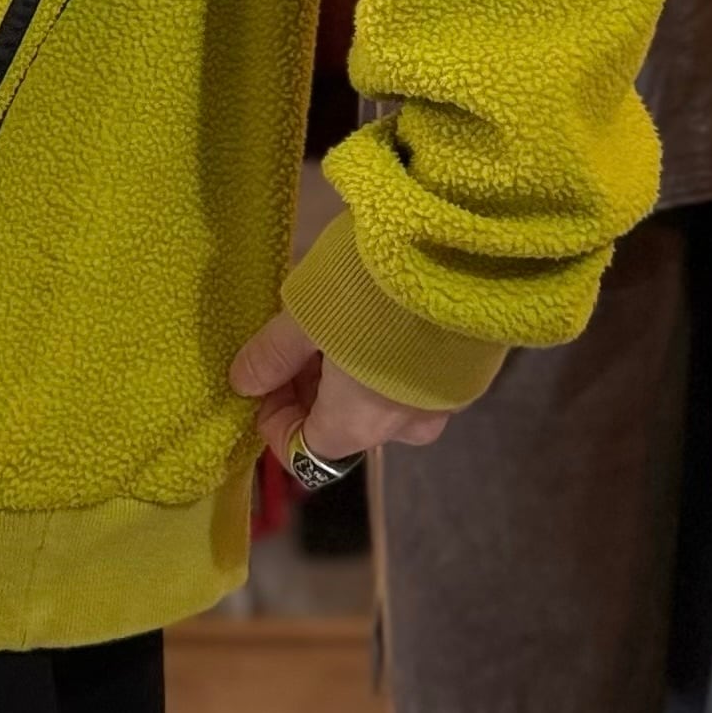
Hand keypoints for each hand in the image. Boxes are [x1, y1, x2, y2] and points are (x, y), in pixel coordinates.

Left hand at [229, 307, 451, 473]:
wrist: (459, 258)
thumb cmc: (369, 294)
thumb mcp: (304, 318)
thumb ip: (272, 356)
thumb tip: (244, 383)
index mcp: (358, 425)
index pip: (306, 454)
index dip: (276, 423)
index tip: (264, 382)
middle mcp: (404, 427)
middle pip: (343, 427)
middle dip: (309, 393)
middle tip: (294, 344)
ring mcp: (442, 402)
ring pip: (381, 404)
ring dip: (349, 378)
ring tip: (334, 325)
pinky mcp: (467, 371)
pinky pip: (416, 381)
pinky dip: (388, 363)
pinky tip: (377, 320)